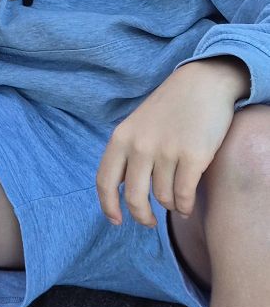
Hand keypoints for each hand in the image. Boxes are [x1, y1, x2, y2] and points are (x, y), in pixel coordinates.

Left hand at [97, 58, 247, 226]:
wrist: (202, 84)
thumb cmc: (170, 107)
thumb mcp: (138, 125)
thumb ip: (128, 153)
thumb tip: (123, 190)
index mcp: (121, 137)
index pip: (104, 180)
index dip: (108, 206)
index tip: (117, 222)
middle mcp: (140, 145)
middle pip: (133, 198)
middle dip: (142, 216)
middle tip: (150, 222)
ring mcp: (166, 151)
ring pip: (163, 198)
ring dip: (170, 206)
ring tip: (176, 200)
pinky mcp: (192, 156)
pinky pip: (184, 196)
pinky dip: (185, 206)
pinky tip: (187, 204)